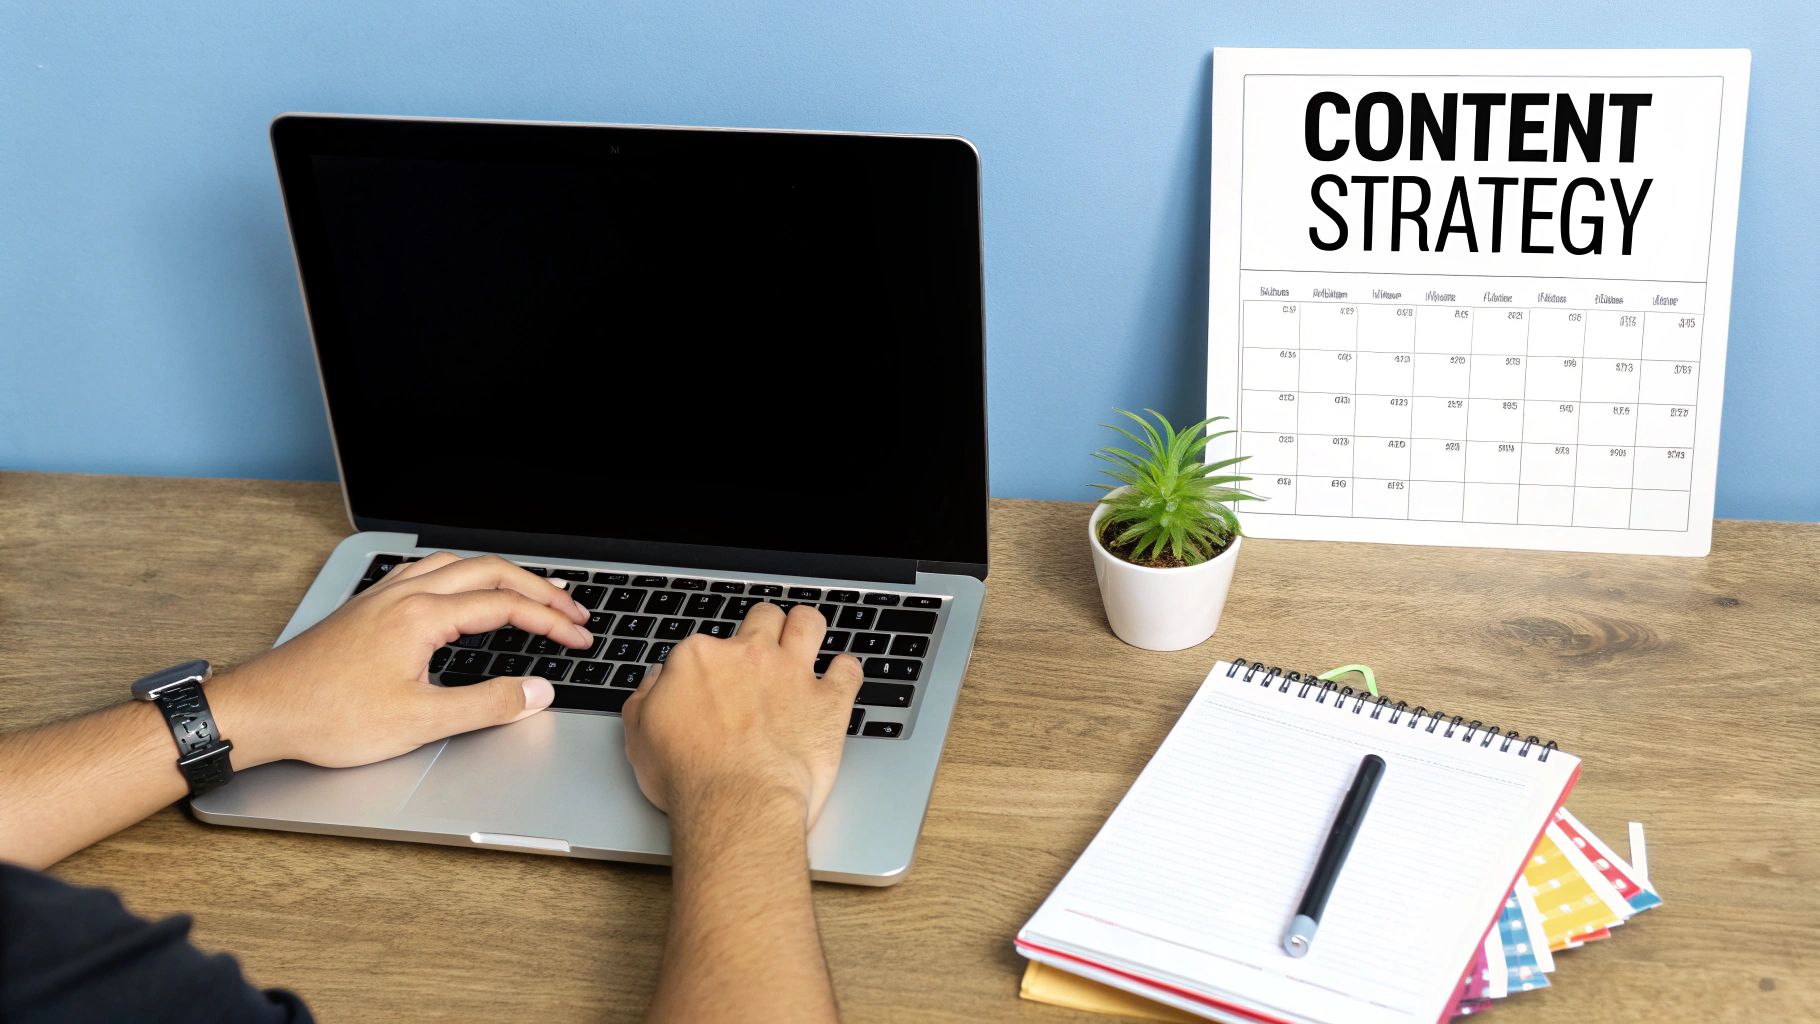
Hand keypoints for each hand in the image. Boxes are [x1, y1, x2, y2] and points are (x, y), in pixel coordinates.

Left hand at [209, 553, 594, 768]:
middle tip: (573, 610)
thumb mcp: (419, 721)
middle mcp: (404, 594)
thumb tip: (536, 692)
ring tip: (531, 590)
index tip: (578, 637)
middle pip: (488, 571)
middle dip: (539, 589)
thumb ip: (486, 705)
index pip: (505, 606)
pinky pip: (427, 570)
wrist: (261, 709)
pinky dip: (462, 574)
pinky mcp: (367, 607)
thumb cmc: (327, 716)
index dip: (550, 621)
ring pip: (456, 564)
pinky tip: (461, 589)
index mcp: (422, 616)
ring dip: (501, 574)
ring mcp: (382, 595)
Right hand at [621, 603, 863, 826]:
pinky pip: (848, 670)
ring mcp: (792, 674)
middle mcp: (749, 655)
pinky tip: (840, 679)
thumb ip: (645, 700)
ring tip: (805, 641)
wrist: (736, 804)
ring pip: (808, 623)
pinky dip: (846, 672)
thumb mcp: (640, 738)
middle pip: (762, 618)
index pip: (705, 645)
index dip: (709, 664)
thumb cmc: (688, 778)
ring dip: (807, 628)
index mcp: (699, 659)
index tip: (711, 684)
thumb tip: (653, 682)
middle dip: (764, 628)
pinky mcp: (828, 701)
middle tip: (763, 650)